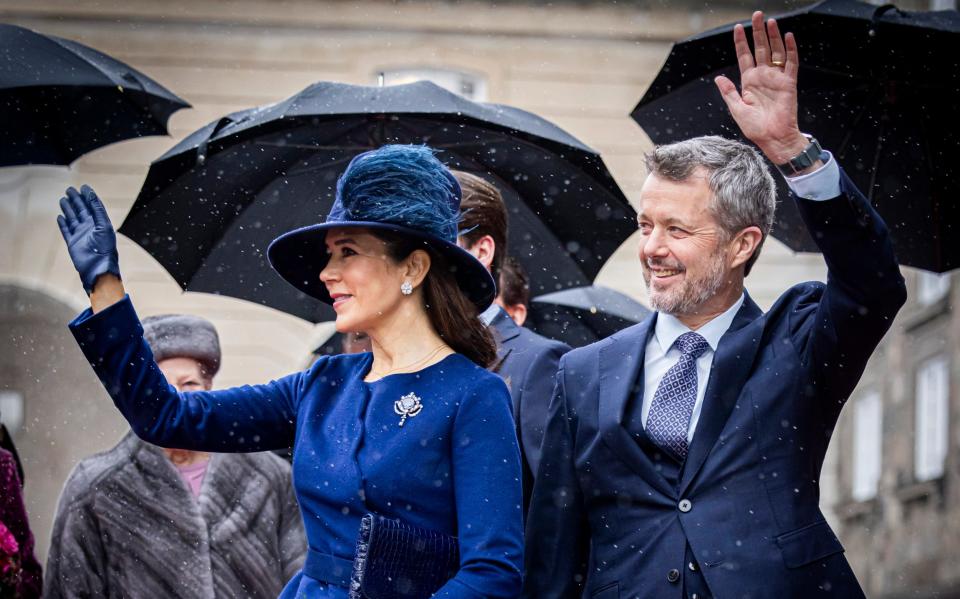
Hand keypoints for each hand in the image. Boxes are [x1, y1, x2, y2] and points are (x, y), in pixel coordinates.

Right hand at [56, 185, 120, 294]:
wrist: (97, 266)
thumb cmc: (104, 247)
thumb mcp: (103, 225)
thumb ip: (97, 209)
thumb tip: (90, 194)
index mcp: (100, 223)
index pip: (93, 206)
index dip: (89, 196)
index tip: (83, 187)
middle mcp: (90, 228)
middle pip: (82, 210)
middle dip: (76, 199)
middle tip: (70, 189)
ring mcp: (81, 235)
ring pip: (73, 218)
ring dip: (68, 209)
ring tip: (63, 199)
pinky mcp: (72, 242)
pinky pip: (66, 230)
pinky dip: (63, 223)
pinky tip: (60, 216)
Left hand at [715, 11, 809, 164]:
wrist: (773, 138)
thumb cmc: (755, 128)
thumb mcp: (737, 109)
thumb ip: (728, 92)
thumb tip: (718, 78)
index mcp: (749, 82)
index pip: (744, 56)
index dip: (741, 42)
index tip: (737, 28)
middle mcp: (763, 77)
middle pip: (760, 49)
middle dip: (758, 32)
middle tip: (757, 15)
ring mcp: (776, 78)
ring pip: (775, 52)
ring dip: (773, 36)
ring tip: (770, 21)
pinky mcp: (789, 83)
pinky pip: (791, 63)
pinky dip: (790, 49)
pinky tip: (788, 36)